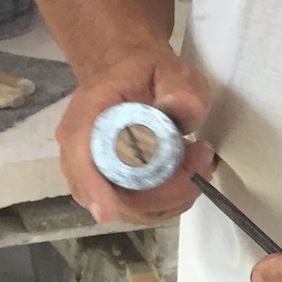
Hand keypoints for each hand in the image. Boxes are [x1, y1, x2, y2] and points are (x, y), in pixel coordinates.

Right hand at [55, 48, 214, 223]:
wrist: (132, 84)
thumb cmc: (148, 77)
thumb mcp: (170, 70)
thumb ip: (178, 85)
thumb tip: (180, 104)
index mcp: (88, 113)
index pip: (81, 154)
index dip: (92, 184)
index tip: (107, 211)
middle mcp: (80, 149)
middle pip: (109, 191)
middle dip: (162, 190)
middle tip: (200, 160)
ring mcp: (93, 174)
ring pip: (129, 207)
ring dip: (172, 195)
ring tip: (198, 160)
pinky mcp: (111, 190)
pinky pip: (140, 209)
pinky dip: (170, 200)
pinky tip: (187, 174)